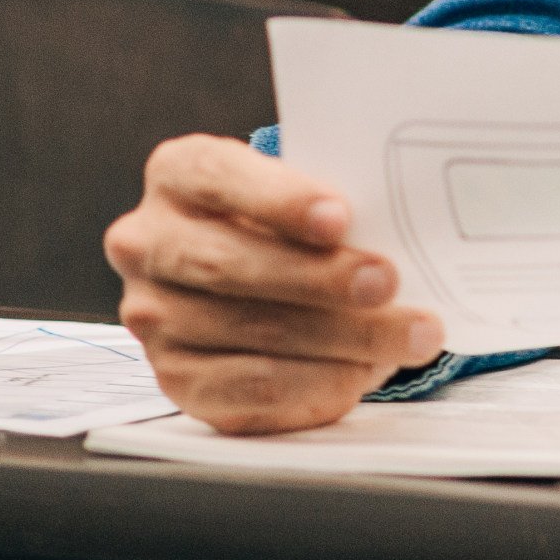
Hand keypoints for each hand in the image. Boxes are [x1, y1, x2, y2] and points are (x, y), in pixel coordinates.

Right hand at [106, 134, 446, 432]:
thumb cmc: (296, 221)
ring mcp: (153, 314)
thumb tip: (407, 228)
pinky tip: (362, 374)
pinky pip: (248, 385)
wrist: (261, 277)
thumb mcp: (307, 192)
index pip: (217, 176)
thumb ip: (333, 203)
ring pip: (248, 329)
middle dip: (319, 278)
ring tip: (410, 336)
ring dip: (341, 337)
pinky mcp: (176, 376)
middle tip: (388, 284)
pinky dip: (314, 382)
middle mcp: (149, 243)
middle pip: (228, 264)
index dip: (279, 200)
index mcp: (180, 174)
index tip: (341, 218)